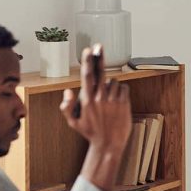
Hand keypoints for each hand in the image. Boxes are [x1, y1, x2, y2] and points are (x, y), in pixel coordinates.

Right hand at [62, 46, 132, 190]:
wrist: (109, 144)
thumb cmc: (90, 132)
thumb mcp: (73, 122)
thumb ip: (66, 106)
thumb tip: (68, 90)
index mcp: (87, 100)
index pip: (86, 76)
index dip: (87, 62)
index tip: (87, 50)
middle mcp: (100, 98)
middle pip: (100, 72)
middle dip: (98, 58)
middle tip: (98, 45)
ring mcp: (113, 100)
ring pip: (113, 82)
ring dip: (110, 86)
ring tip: (107, 101)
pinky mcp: (124, 103)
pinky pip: (123, 88)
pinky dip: (120, 91)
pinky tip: (116, 101)